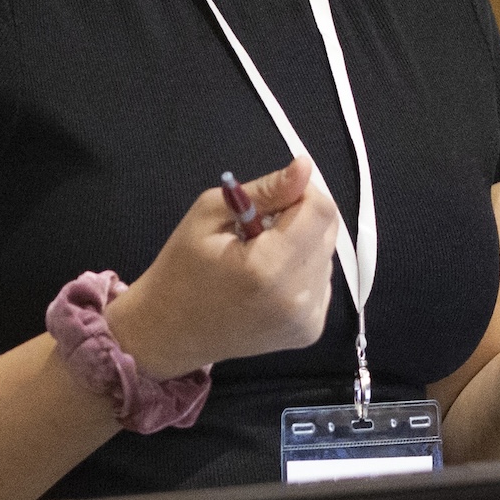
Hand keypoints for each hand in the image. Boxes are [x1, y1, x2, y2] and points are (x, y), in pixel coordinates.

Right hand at [106, 156, 341, 379]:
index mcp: (269, 269)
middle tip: (259, 228)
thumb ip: (264, 191)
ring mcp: (307, 320)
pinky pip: (321, 281)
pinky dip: (301, 270)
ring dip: (301, 244)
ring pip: (326, 255)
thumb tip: (303, 167)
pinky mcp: (310, 331)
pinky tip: (270, 279)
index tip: (273, 198)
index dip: (302, 192)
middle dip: (300, 218)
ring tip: (260, 256)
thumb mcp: (209, 214)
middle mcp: (297, 299)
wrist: (171, 332)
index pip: (322, 210)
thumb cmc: (182, 269)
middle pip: (328, 231)